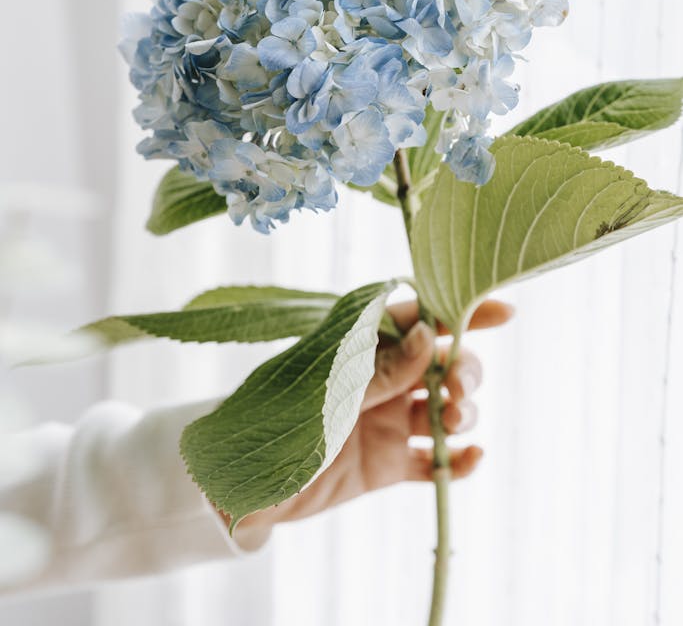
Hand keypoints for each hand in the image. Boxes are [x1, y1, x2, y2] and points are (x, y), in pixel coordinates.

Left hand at [223, 297, 513, 549]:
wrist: (244, 487)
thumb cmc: (277, 422)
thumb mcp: (333, 391)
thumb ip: (382, 368)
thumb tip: (429, 333)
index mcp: (364, 347)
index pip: (420, 319)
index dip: (463, 313)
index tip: (505, 311)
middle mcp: (382, 380)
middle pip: (442, 364)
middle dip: (463, 370)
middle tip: (458, 390)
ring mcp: (387, 421)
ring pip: (444, 409)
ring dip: (463, 412)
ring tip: (453, 423)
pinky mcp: (387, 464)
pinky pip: (434, 461)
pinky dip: (458, 461)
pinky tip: (470, 458)